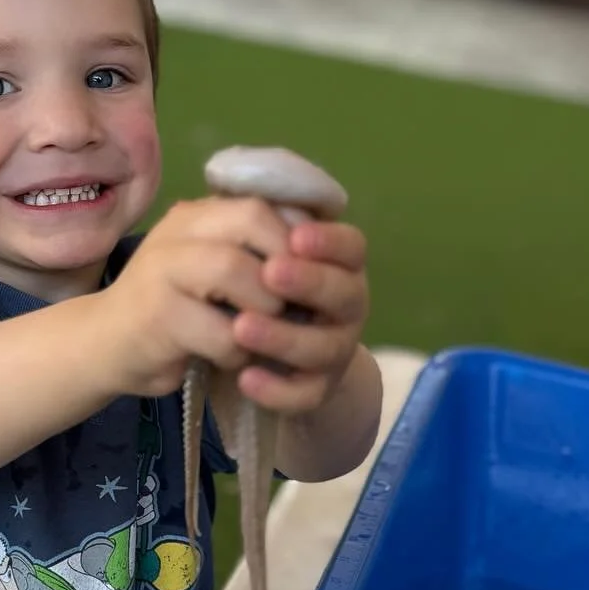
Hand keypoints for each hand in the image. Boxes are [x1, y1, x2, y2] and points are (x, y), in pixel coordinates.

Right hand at [98, 195, 293, 396]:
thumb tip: (309, 244)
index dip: (292, 237)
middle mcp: (175, 233)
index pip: (258, 204)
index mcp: (194, 217)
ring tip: (260, 332)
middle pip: (250, 222)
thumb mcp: (206, 267)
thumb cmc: (170, 308)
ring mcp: (161, 271)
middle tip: (290, 303)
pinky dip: (240, 350)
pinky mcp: (158, 317)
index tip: (307, 272)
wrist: (105, 345)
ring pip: (235, 270)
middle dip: (283, 265)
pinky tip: (233, 358)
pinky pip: (223, 331)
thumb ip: (244, 249)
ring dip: (264, 309)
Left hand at [229, 219, 368, 413]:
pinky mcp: (315, 389)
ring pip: (323, 348)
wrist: (255, 353)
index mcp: (338, 265)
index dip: (329, 242)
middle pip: (344, 293)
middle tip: (270, 272)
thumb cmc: (257, 287)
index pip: (351, 247)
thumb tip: (237, 195)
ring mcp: (335, 350)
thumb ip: (259, 226)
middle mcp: (347, 306)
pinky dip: (277, 389)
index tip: (295, 236)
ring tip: (241, 327)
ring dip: (283, 336)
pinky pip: (305, 395)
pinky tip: (246, 378)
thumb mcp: (258, 251)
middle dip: (309, 281)